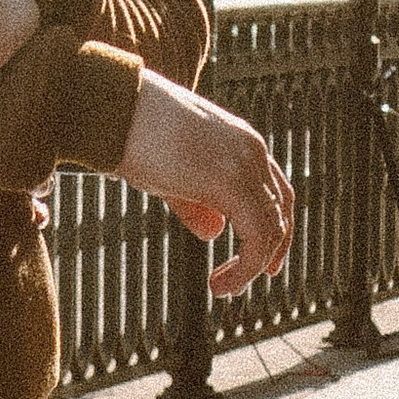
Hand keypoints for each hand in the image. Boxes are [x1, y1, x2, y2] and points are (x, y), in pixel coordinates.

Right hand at [118, 70, 293, 295]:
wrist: (117, 109)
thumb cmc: (133, 135)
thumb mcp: (170, 174)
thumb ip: (196, 202)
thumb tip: (215, 233)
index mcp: (241, 142)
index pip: (275, 190)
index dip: (274, 227)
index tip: (264, 258)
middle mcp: (252, 151)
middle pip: (281, 210)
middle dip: (270, 250)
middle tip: (248, 280)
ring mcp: (245, 165)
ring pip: (271, 228)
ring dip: (252, 265)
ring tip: (223, 288)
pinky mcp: (231, 184)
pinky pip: (256, 236)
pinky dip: (246, 267)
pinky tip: (220, 285)